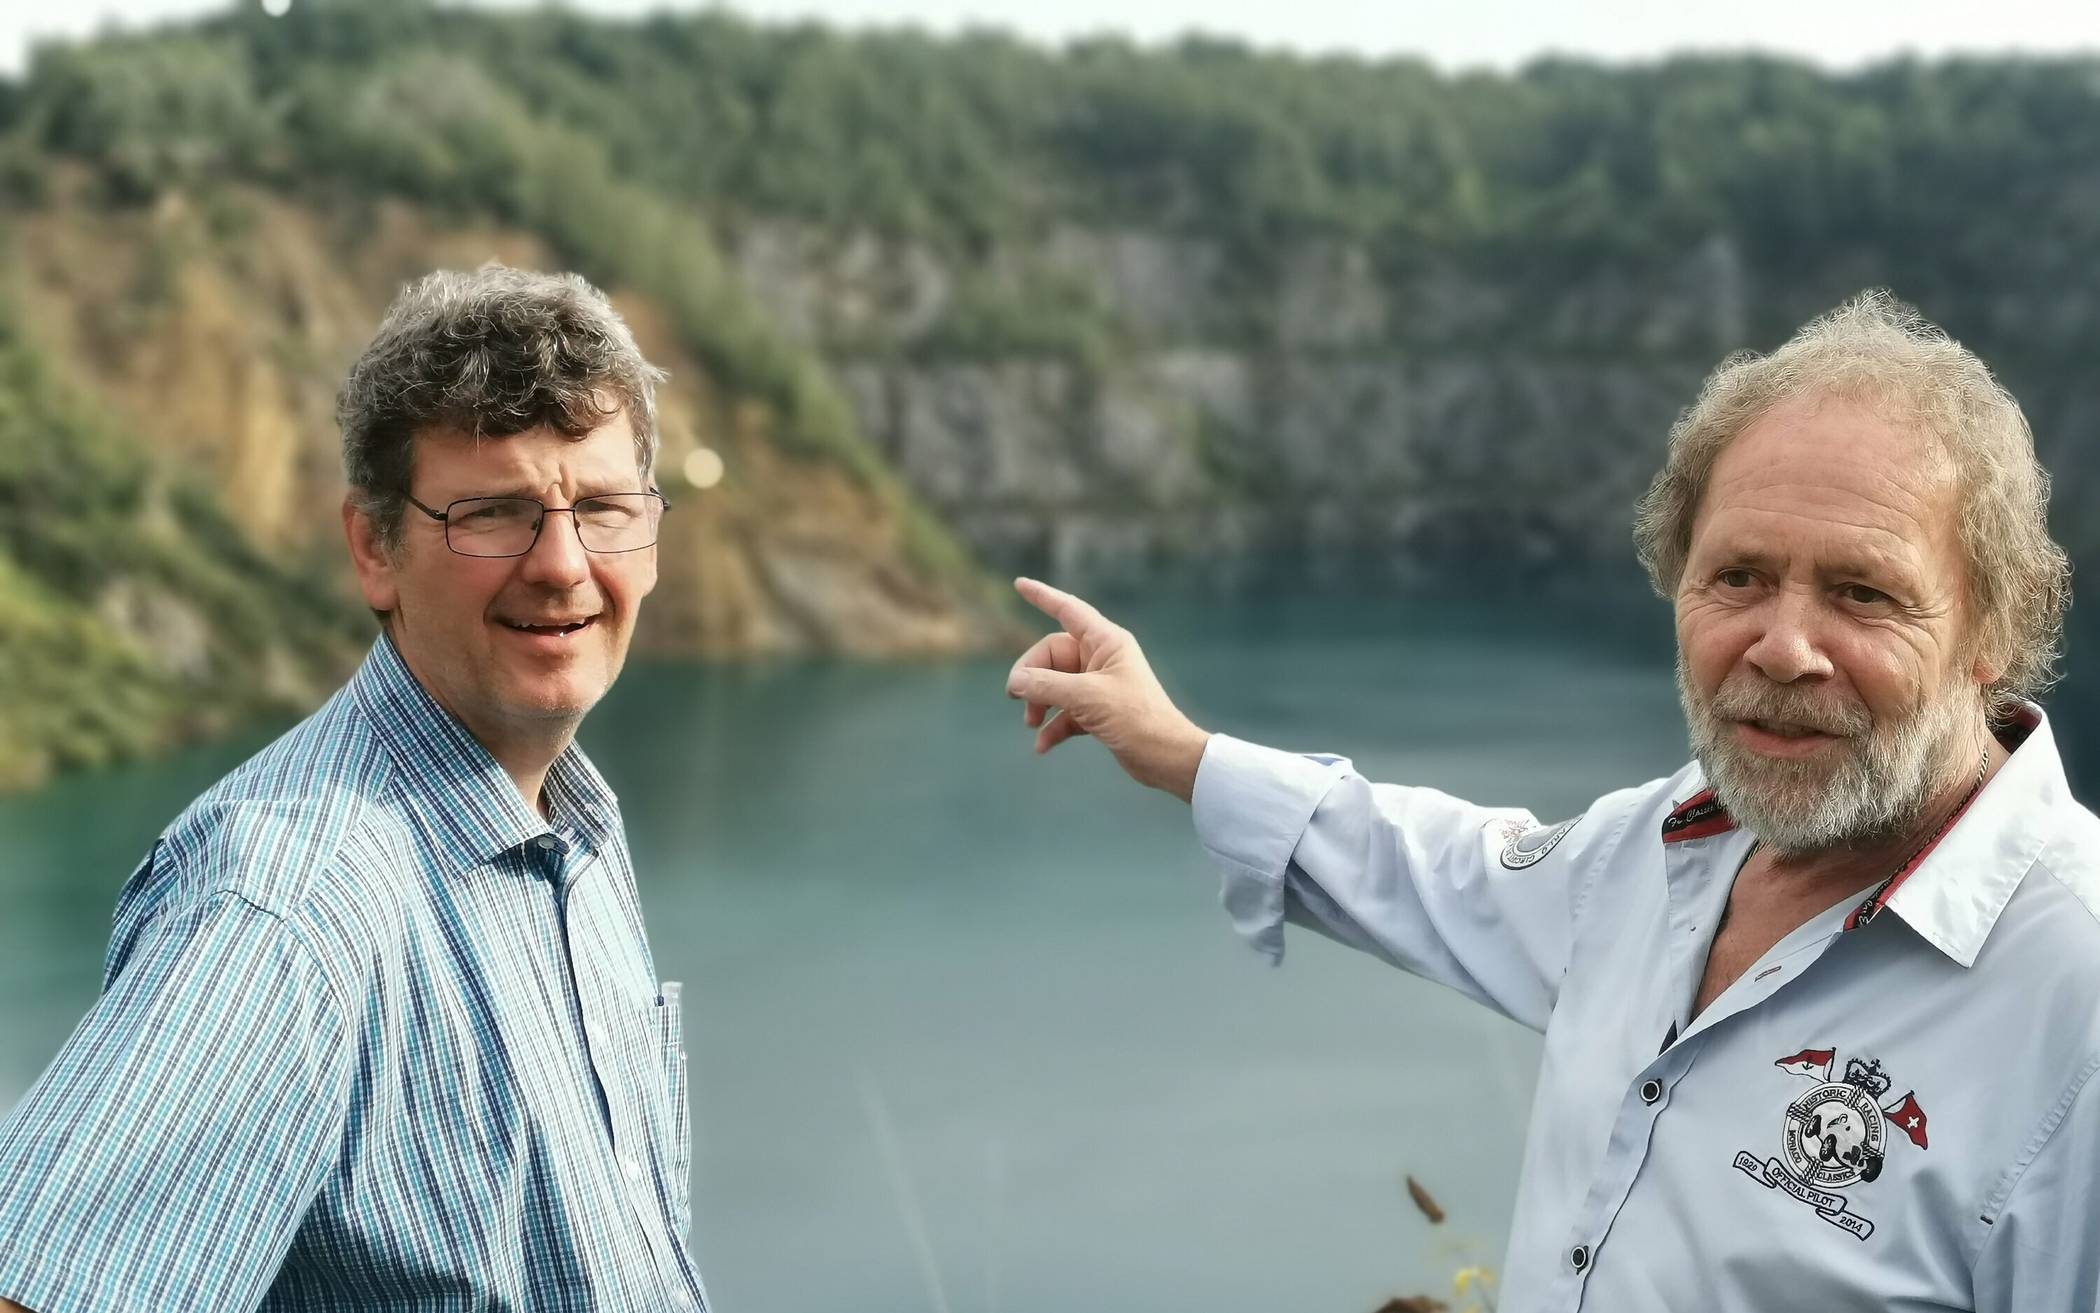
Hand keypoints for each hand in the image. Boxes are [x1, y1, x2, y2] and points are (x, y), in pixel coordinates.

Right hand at [1004, 577, 1210, 800]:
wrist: (1167, 758)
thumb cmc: (1137, 719)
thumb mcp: (1088, 698)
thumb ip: (1047, 685)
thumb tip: (1015, 681)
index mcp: (1106, 641)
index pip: (1068, 610)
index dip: (1043, 596)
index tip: (1019, 584)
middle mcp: (1101, 658)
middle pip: (1051, 655)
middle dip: (1032, 676)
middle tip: (1016, 697)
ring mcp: (1098, 685)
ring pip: (1054, 684)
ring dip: (1039, 703)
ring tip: (1030, 723)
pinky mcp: (1098, 712)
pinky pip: (1065, 712)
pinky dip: (1052, 725)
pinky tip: (1042, 745)